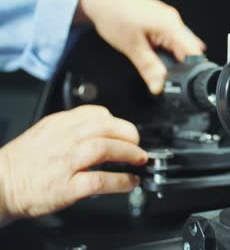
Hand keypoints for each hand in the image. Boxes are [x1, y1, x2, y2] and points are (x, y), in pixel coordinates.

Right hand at [0, 105, 147, 225]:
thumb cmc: (21, 163)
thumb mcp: (44, 134)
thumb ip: (70, 129)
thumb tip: (100, 131)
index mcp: (58, 124)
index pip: (95, 112)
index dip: (116, 121)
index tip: (125, 130)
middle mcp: (63, 139)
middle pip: (105, 127)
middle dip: (129, 134)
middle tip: (138, 144)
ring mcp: (65, 162)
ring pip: (105, 148)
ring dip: (128, 153)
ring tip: (140, 159)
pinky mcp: (66, 186)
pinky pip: (100, 179)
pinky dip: (120, 181)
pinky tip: (130, 182)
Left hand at [76, 0, 205, 93]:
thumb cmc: (113, 13)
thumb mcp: (131, 47)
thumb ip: (148, 69)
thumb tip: (158, 86)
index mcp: (170, 25)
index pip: (193, 53)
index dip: (192, 72)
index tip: (184, 84)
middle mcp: (172, 21)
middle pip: (187, 52)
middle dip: (179, 68)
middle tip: (163, 77)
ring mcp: (167, 21)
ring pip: (178, 48)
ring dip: (169, 59)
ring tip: (153, 61)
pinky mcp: (161, 22)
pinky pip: (170, 41)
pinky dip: (164, 51)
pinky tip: (152, 53)